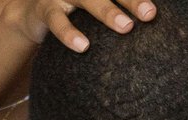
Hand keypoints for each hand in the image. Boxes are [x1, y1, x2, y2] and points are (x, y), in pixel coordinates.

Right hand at [1, 0, 156, 51]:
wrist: (32, 15)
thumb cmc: (76, 13)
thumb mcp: (96, 9)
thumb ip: (117, 12)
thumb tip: (151, 23)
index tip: (155, 11)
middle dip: (131, 0)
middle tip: (150, 14)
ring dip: (107, 12)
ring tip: (126, 28)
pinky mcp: (44, 8)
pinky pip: (57, 20)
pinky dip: (69, 33)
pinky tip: (84, 47)